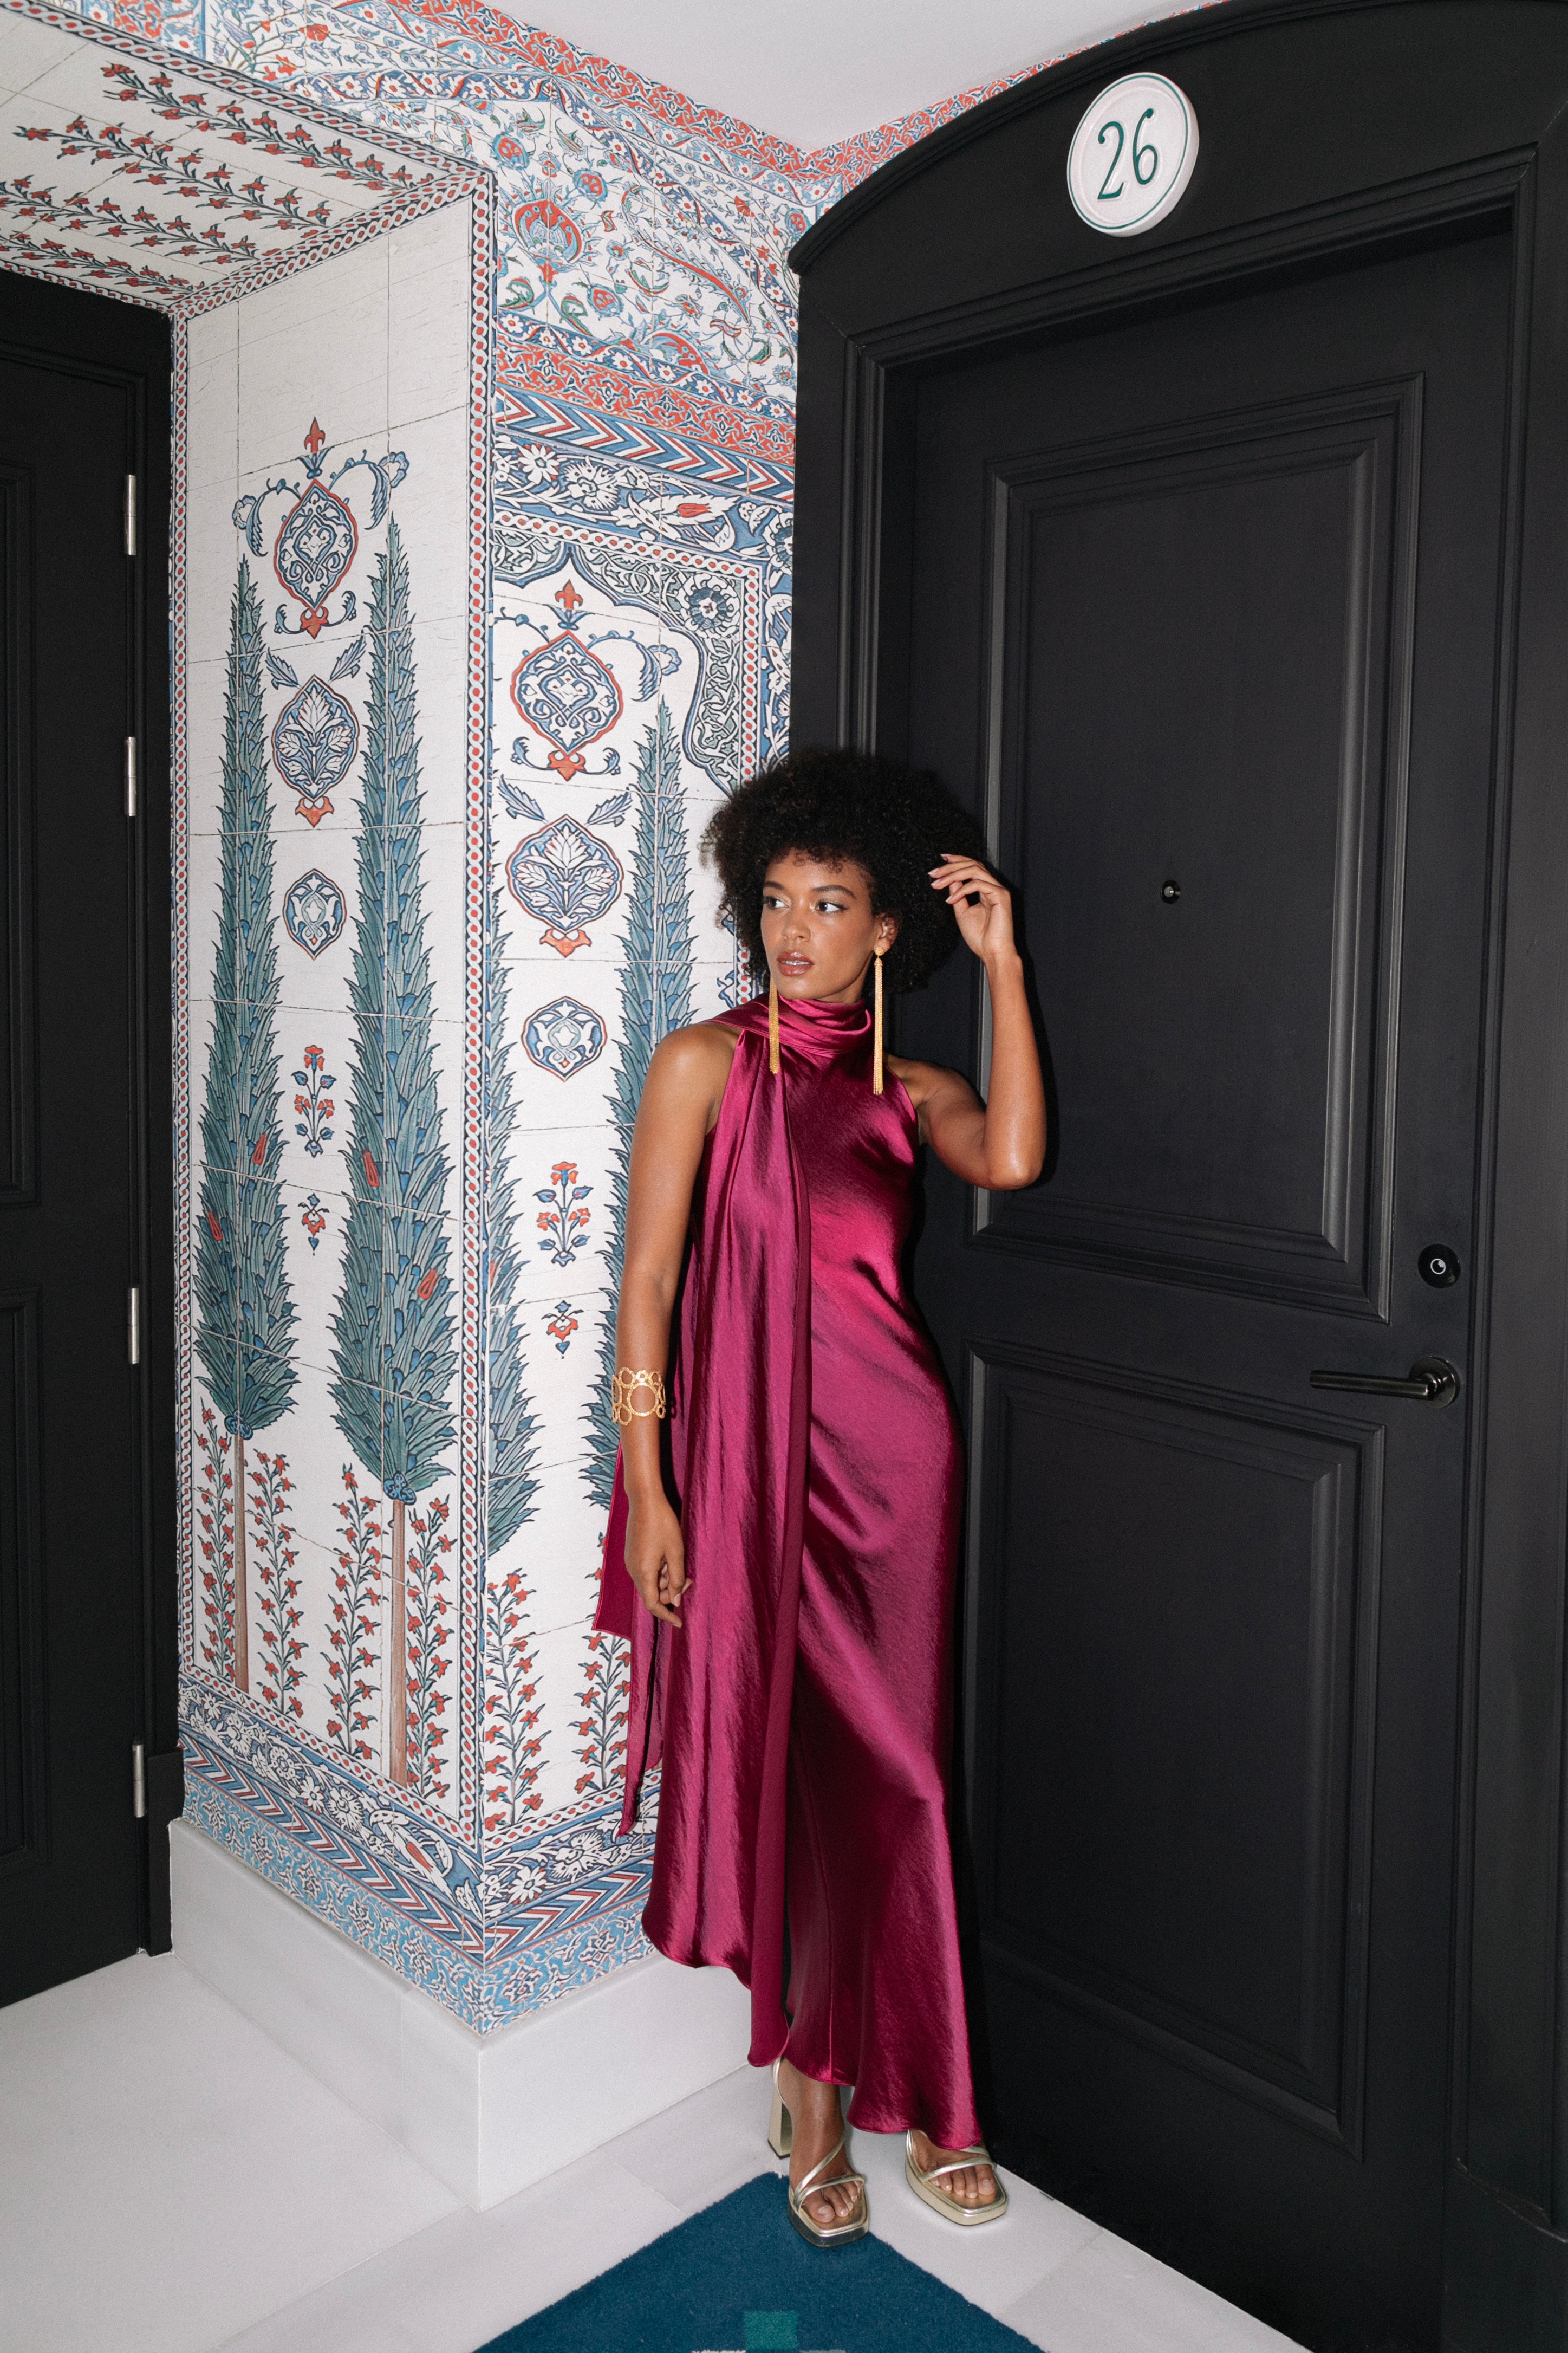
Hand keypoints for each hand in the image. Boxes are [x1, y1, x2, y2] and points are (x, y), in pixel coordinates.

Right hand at [624, 1494, 686, 1625]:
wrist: (644, 1500)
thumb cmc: (662, 1524)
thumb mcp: (676, 1553)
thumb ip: (676, 1579)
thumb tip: (676, 1600)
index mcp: (643, 1573)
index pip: (653, 1605)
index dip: (667, 1615)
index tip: (680, 1622)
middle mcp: (632, 1570)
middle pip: (652, 1593)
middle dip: (671, 1591)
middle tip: (688, 1578)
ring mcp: (630, 1561)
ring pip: (650, 1581)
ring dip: (666, 1579)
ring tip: (678, 1561)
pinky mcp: (632, 1553)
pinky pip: (646, 1571)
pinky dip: (659, 1570)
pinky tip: (668, 1556)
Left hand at [930, 854, 1016, 964]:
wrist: (992, 953)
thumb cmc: (980, 938)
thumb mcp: (962, 912)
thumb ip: (957, 894)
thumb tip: (950, 879)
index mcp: (986, 889)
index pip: (972, 867)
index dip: (957, 860)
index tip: (940, 860)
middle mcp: (994, 887)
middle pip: (972, 864)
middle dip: (950, 866)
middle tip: (933, 873)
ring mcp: (999, 890)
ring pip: (975, 870)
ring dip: (953, 874)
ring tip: (938, 883)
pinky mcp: (1001, 895)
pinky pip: (978, 884)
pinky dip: (962, 890)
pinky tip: (951, 899)